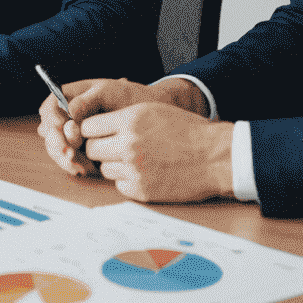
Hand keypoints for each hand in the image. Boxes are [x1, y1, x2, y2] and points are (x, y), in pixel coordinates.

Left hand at [37, 76, 205, 176]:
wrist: (215, 156)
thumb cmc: (186, 130)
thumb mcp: (150, 111)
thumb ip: (120, 116)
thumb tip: (92, 123)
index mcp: (128, 120)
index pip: (87, 126)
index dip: (91, 130)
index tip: (97, 132)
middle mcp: (128, 144)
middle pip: (91, 149)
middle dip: (98, 148)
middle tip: (112, 147)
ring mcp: (135, 170)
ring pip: (103, 169)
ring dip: (113, 165)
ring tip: (133, 159)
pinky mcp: (143, 191)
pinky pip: (119, 185)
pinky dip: (126, 180)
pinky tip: (143, 173)